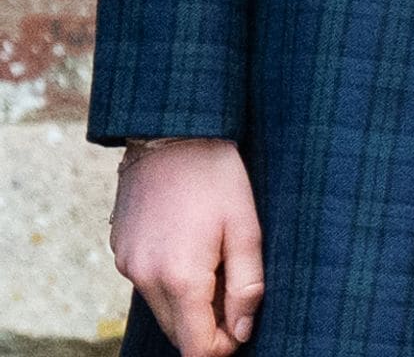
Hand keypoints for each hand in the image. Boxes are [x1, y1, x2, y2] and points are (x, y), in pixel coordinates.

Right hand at [109, 138, 264, 356]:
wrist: (170, 127)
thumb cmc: (215, 173)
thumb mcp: (245, 225)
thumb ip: (247, 285)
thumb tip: (241, 332)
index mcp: (180, 277)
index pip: (196, 349)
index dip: (223, 346)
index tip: (241, 320)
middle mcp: (146, 277)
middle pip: (177, 333)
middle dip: (206, 323)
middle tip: (231, 282)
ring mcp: (127, 263)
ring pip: (160, 308)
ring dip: (186, 300)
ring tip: (210, 255)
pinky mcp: (119, 248)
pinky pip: (146, 281)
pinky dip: (166, 278)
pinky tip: (185, 240)